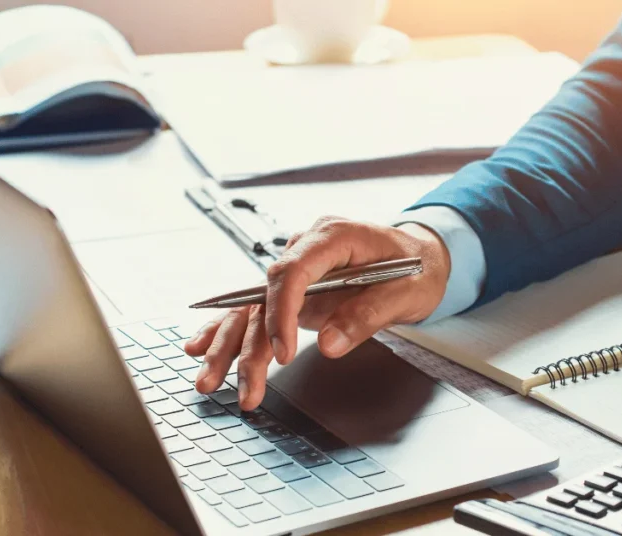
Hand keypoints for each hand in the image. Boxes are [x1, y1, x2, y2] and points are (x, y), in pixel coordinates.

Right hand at [183, 217, 450, 410]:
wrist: (422, 256)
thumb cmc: (417, 268)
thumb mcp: (406, 292)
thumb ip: (366, 316)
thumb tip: (327, 345)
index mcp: (334, 236)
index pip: (292, 271)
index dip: (281, 312)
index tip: (282, 352)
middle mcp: (307, 248)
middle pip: (264, 294)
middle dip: (248, 343)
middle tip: (244, 386)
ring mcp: (298, 268)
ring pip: (253, 307)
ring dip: (230, 346)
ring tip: (208, 382)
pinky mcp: (294, 289)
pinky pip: (256, 308)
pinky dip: (229, 330)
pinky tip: (199, 348)